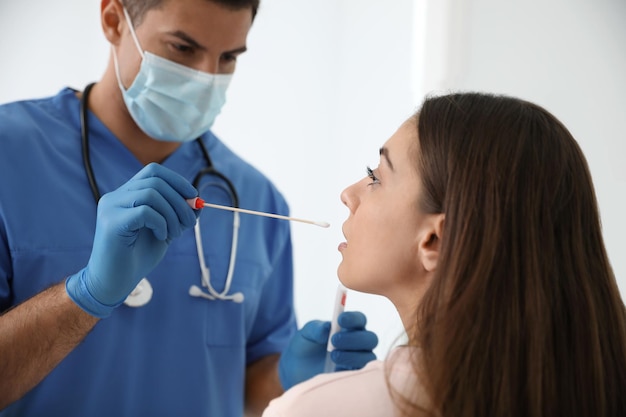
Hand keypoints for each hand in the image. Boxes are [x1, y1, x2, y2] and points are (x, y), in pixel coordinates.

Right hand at [66, 163, 197, 317]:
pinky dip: (161, 223)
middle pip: (155, 180)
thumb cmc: (138, 257)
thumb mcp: (165, 230)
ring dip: (173, 214)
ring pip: (151, 194)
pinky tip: (161, 236)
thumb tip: (198, 201)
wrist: (114, 283)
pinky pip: (145, 211)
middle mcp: (115, 197)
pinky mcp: (111, 222)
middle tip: (190, 222)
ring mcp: (111, 208)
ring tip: (175, 234)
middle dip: (180, 201)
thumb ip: (178, 214)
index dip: (177, 180)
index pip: (153, 171)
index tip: (194, 197)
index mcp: (126, 195)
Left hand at [278, 311, 377, 389]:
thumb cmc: (304, 348)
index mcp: (348, 328)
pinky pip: (362, 374)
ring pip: (368, 357)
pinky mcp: (354, 378)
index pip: (360, 320)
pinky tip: (336, 369)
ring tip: (333, 356)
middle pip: (370, 338)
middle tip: (334, 340)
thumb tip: (328, 327)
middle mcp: (358, 344)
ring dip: (352, 355)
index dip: (354, 318)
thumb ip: (316, 329)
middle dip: (354, 338)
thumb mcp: (305, 335)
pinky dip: (351, 370)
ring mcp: (358, 361)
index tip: (340, 320)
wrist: (296, 371)